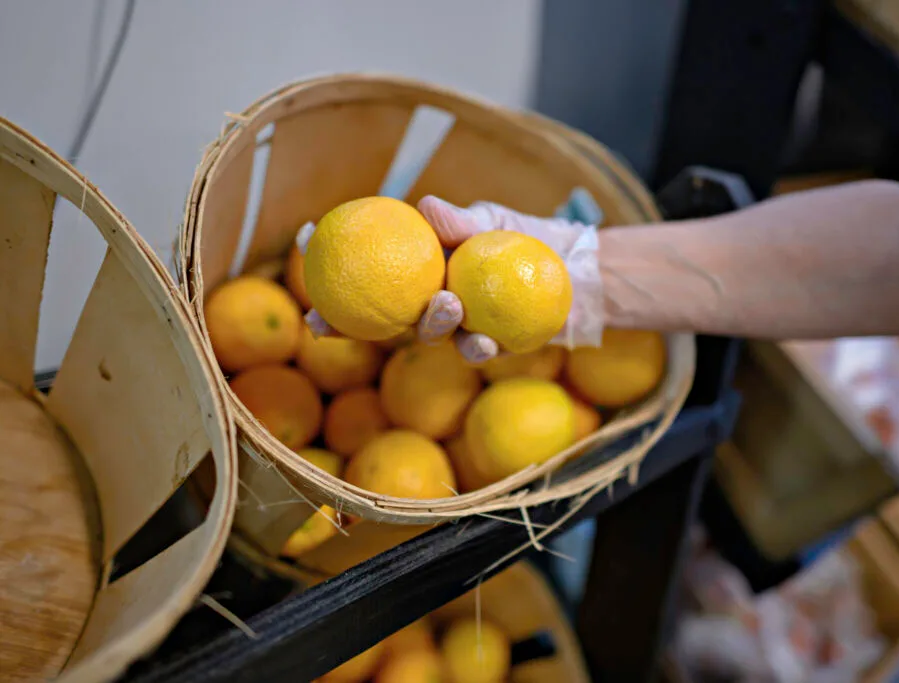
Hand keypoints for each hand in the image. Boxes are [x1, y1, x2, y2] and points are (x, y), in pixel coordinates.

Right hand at [297, 196, 602, 363]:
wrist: (574, 270)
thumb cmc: (526, 238)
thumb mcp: (495, 221)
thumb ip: (463, 220)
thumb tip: (426, 206)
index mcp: (420, 268)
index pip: (365, 267)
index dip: (327, 261)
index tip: (303, 242)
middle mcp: (428, 300)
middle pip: (375, 316)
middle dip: (342, 321)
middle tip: (322, 317)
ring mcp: (455, 327)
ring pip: (425, 335)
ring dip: (428, 325)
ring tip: (445, 306)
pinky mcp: (489, 347)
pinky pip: (475, 350)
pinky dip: (477, 345)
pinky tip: (484, 341)